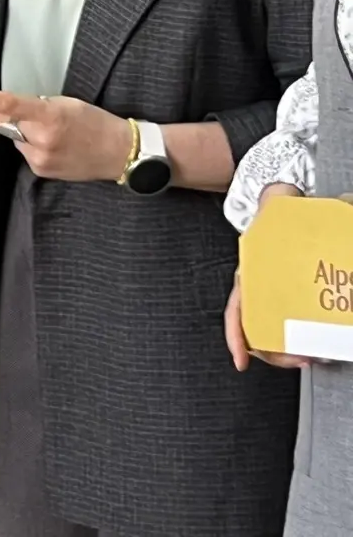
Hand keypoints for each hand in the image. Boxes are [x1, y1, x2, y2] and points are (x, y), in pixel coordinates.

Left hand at [0, 86, 132, 181]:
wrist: (119, 153)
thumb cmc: (97, 124)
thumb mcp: (67, 103)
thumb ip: (36, 105)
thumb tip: (9, 106)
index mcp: (50, 116)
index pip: (8, 106)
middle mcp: (42, 139)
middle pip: (2, 123)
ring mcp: (40, 158)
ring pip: (14, 137)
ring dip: (19, 129)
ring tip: (48, 128)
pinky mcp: (40, 170)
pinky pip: (24, 151)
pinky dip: (30, 143)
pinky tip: (51, 142)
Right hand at [226, 182, 309, 370]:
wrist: (285, 208)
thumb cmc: (282, 213)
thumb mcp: (284, 207)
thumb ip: (296, 203)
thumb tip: (319, 198)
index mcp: (250, 271)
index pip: (236, 306)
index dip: (236, 334)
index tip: (242, 359)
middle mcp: (257, 288)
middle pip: (256, 330)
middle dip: (276, 353)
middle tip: (303, 359)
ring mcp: (273, 296)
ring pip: (273, 334)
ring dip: (288, 352)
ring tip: (312, 357)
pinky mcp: (291, 301)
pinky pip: (289, 327)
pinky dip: (298, 343)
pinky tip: (314, 351)